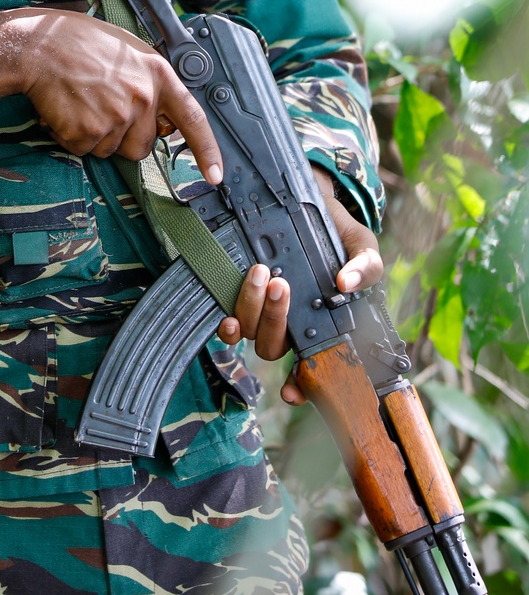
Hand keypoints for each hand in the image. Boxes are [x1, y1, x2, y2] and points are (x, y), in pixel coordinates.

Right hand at [15, 8, 223, 183]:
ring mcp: (116, 117)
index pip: (193, 119)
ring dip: (93, 135)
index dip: (206, 151)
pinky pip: (84, 150)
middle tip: (101, 108)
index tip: (215, 175)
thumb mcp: (128, 51)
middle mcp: (143, 98)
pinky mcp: (88, 132)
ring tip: (80, 102)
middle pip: (142, 146)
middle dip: (122, 137)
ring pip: (110, 150)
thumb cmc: (78, 42)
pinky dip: (70, 137)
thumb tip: (162, 115)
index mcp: (157, 75)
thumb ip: (149, 82)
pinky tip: (65, 110)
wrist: (39, 47)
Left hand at [217, 165, 382, 405]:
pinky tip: (228, 312)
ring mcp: (262, 312)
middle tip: (281, 285)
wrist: (308, 201)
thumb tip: (346, 283)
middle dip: (275, 321)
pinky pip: (230, 321)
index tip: (292, 393)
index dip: (300, 387)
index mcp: (321, 323)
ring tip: (261, 274)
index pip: (311, 366)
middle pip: (274, 346)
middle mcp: (289, 324)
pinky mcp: (240, 295)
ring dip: (252, 310)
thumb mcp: (361, 246)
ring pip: (251, 333)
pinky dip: (228, 321)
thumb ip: (366, 267)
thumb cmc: (337, 232)